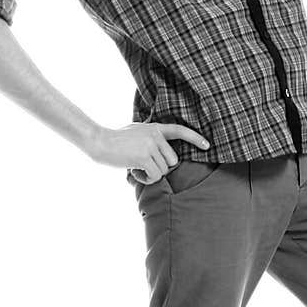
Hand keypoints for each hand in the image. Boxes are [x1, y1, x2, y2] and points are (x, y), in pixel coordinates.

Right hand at [87, 121, 210, 182]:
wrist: (98, 141)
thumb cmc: (115, 139)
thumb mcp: (136, 131)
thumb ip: (150, 136)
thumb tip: (161, 147)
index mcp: (155, 127)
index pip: (180, 130)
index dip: (195, 138)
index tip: (208, 145)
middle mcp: (156, 135)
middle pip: (172, 161)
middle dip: (160, 168)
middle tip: (142, 165)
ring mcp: (151, 145)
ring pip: (163, 171)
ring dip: (150, 174)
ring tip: (134, 167)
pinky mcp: (144, 156)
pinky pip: (155, 176)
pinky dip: (144, 179)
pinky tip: (133, 171)